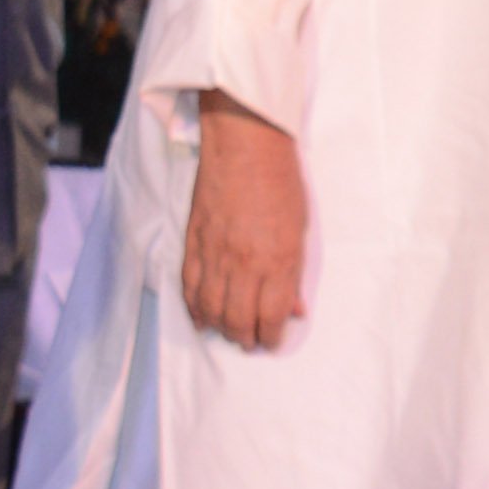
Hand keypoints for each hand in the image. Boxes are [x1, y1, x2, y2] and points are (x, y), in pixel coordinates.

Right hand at [182, 91, 306, 350]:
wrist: (244, 147)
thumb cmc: (281, 183)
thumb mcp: (300, 230)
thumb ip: (294, 273)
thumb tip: (295, 309)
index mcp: (277, 260)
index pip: (272, 315)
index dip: (271, 335)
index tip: (272, 341)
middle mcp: (243, 263)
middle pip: (238, 319)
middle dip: (245, 338)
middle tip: (251, 342)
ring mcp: (214, 253)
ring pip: (210, 308)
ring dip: (220, 327)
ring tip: (229, 333)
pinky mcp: (193, 241)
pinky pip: (189, 286)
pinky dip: (194, 307)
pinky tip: (201, 318)